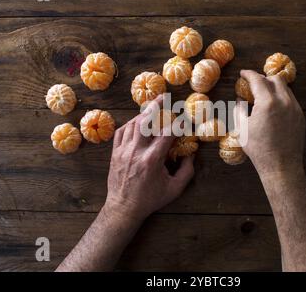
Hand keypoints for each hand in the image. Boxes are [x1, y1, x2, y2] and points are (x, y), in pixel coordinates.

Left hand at [105, 96, 194, 221]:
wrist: (123, 208)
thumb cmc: (150, 199)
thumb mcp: (174, 189)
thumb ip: (187, 171)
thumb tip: (191, 153)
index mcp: (152, 160)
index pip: (167, 134)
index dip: (177, 124)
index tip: (184, 119)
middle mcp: (136, 151)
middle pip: (145, 121)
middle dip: (155, 106)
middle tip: (164, 96)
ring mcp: (123, 151)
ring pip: (132, 124)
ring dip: (143, 114)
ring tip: (152, 108)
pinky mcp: (115, 153)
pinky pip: (121, 131)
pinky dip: (130, 124)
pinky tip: (137, 122)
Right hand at [234, 70, 304, 175]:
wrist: (281, 165)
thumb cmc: (258, 148)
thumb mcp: (242, 128)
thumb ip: (239, 109)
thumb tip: (240, 99)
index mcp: (268, 102)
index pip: (258, 79)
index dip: (248, 74)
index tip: (242, 73)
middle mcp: (285, 101)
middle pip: (275, 79)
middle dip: (263, 78)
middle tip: (253, 84)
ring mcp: (295, 109)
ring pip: (285, 88)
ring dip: (273, 87)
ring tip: (263, 96)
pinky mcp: (300, 117)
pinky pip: (291, 100)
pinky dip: (281, 98)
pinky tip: (273, 108)